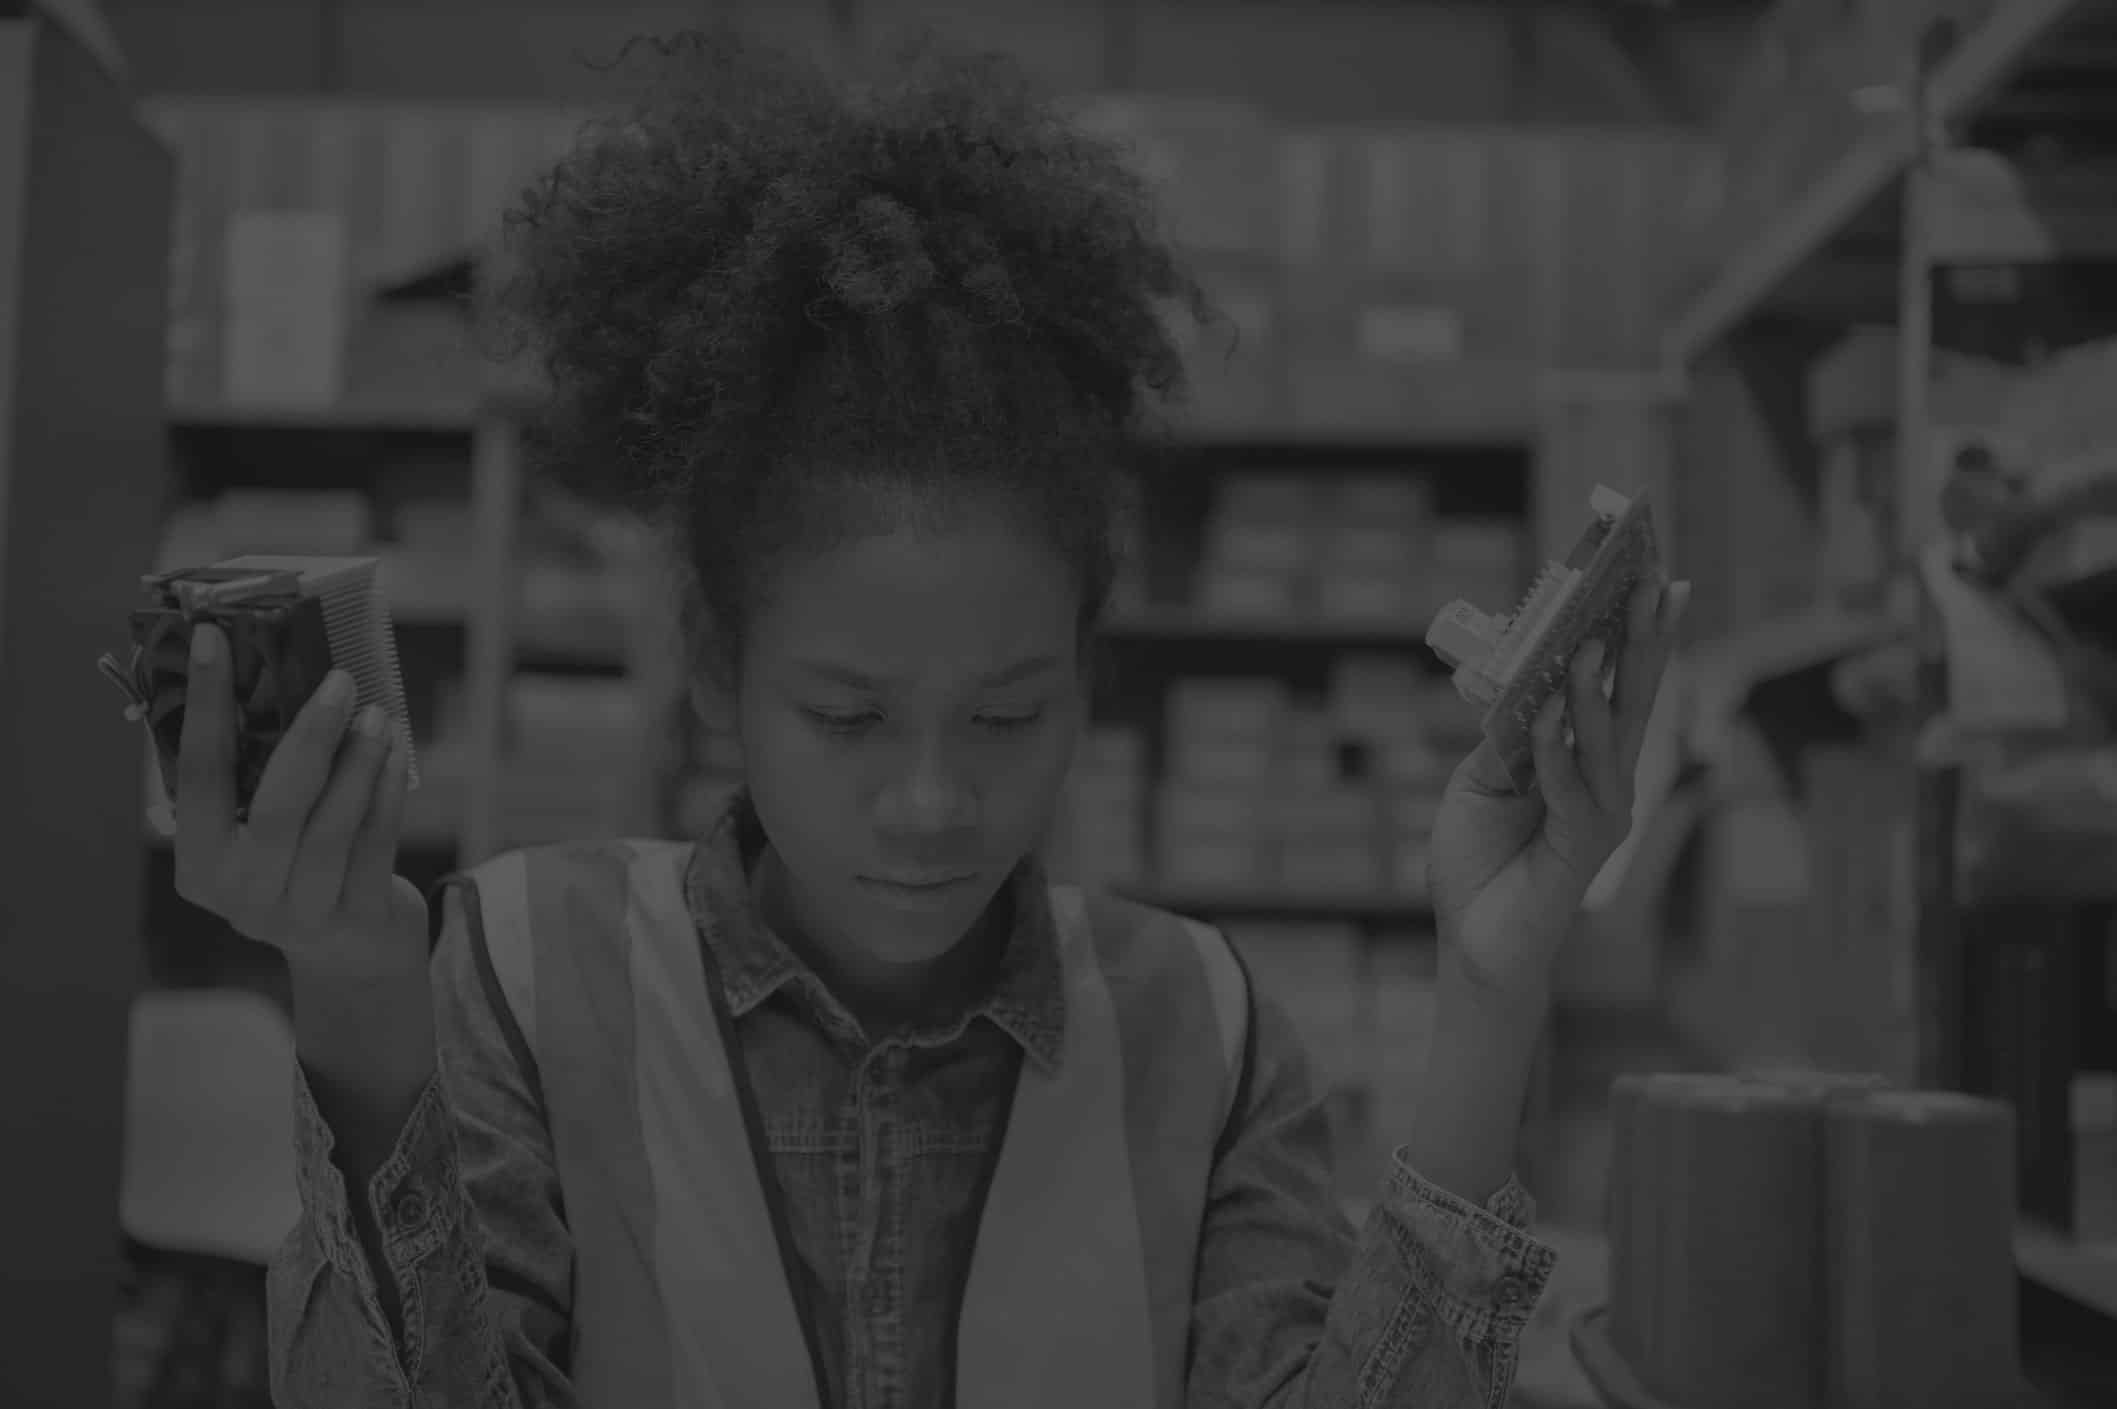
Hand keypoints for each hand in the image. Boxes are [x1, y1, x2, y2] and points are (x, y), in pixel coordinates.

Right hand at [171, 623, 428, 984]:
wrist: (349, 952)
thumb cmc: (296, 866)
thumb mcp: (257, 830)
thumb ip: (252, 771)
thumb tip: (264, 665)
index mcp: (198, 861)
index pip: (196, 773)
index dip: (204, 703)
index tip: (212, 638)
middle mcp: (240, 893)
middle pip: (276, 806)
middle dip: (310, 737)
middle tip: (338, 681)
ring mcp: (300, 914)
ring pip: (333, 827)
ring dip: (359, 762)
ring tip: (376, 714)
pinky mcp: (357, 919)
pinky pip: (375, 844)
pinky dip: (386, 794)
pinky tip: (395, 755)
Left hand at [1427, 576, 1690, 1005]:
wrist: (1472, 943)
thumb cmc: (1480, 861)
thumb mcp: (1484, 780)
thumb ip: (1507, 734)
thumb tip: (1518, 677)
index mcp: (1589, 759)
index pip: (1623, 685)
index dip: (1641, 634)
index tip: (1656, 577)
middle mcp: (1610, 782)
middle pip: (1634, 701)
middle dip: (1643, 641)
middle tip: (1652, 585)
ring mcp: (1602, 815)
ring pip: (1606, 741)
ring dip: (1595, 690)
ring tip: (1587, 643)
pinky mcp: (1579, 849)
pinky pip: (1568, 787)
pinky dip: (1555, 748)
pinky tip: (1544, 711)